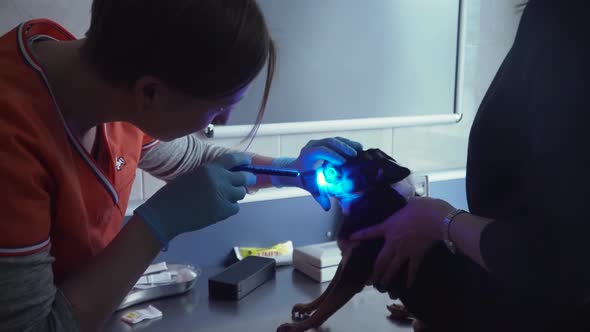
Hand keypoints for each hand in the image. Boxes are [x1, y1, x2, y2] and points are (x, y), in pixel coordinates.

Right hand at [135, 153, 255, 246]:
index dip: (243, 160)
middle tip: (249, 181)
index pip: (233, 159)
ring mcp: (223, 195)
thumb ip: (211, 174)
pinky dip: (231, 208)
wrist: (165, 214)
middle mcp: (219, 179)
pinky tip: (220, 208)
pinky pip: (235, 208)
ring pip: (241, 193)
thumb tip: (227, 176)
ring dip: (236, 194)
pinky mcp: (223, 210)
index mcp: (209, 168)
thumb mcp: (193, 175)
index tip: (248, 161)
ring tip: (226, 196)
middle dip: (248, 179)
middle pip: (243, 177)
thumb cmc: (174, 194)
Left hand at [271, 137, 362, 209]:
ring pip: (334, 139)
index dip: (332, 155)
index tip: (342, 162)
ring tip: (359, 149)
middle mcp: (312, 145)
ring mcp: (319, 142)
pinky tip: (357, 148)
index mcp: (308, 154)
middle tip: (354, 155)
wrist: (297, 170)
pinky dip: (347, 144)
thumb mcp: (312, 187)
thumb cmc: (305, 179)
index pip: (321, 150)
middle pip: (329, 142)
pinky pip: (337, 140)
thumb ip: (319, 196)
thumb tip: (327, 207)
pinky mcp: (325, 142)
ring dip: (347, 144)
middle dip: (343, 147)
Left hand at [350, 197, 453, 289]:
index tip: (351, 239)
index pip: (370, 232)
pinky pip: (412, 270)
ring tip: (382, 286)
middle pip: (380, 260)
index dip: (360, 235)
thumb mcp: (410, 202)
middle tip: (369, 281)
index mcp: (389, 227)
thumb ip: (405, 203)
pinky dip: (409, 279)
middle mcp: (393, 242)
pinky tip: (407, 286)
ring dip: (386, 278)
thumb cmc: (424, 208)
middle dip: (374, 271)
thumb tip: (407, 199)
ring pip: (392, 268)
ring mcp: (405, 251)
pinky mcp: (417, 256)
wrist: (439, 219)